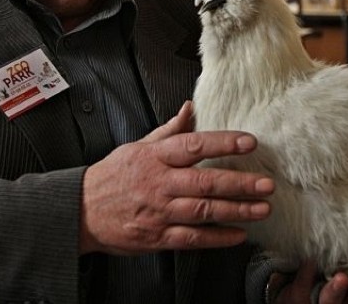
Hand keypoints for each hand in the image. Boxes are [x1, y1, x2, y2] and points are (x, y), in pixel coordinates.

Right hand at [79, 101, 274, 254]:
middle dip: (240, 183)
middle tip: (266, 184)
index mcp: (156, 157)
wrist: (80, 211)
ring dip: (236, 210)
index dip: (223, 143)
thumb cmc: (112, 177)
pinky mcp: (157, 237)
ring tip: (262, 208)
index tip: (248, 142)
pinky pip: (192, 239)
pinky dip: (217, 238)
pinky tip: (238, 235)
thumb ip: (168, 130)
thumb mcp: (137, 146)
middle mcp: (159, 183)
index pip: (194, 145)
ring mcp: (159, 212)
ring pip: (203, 211)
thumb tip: (190, 107)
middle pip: (205, 181)